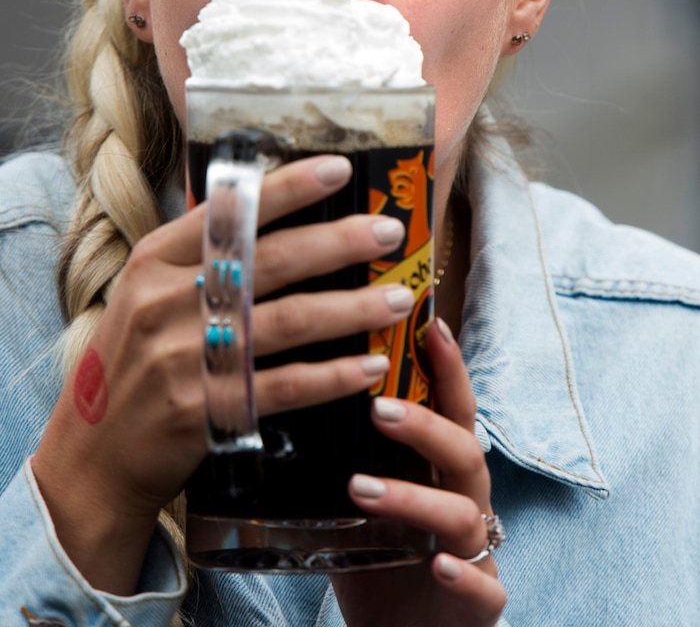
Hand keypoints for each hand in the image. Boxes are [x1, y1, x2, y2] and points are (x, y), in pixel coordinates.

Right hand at [32, 154, 410, 593]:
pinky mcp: (206, 410)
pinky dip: (333, 376)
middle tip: (390, 231)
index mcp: (154, 260)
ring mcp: (185, 357)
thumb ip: (198, 257)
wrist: (93, 457)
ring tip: (399, 295)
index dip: (288, 187)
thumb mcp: (144, 294)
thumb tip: (268, 212)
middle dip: (339, 242)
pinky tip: (371, 366)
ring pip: (288, 322)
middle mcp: (168, 301)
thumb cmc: (131, 363)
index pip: (230, 211)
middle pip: (271, 261)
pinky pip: (285, 386)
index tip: (339, 169)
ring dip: (352, 308)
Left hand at [332, 318, 506, 626]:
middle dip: (427, 425)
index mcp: (440, 472)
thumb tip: (292, 397)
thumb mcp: (361, 503)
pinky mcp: (479, 605)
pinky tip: (436, 565)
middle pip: (463, 451)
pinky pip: (484, 588)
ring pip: (463, 514)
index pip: (451, 410)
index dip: (448, 368)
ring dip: (414, 499)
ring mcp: (477, 553)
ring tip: (361, 489)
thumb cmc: (382, 560)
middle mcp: (465, 502)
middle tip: (379, 409)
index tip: (432, 325)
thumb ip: (347, 456)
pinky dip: (463, 575)